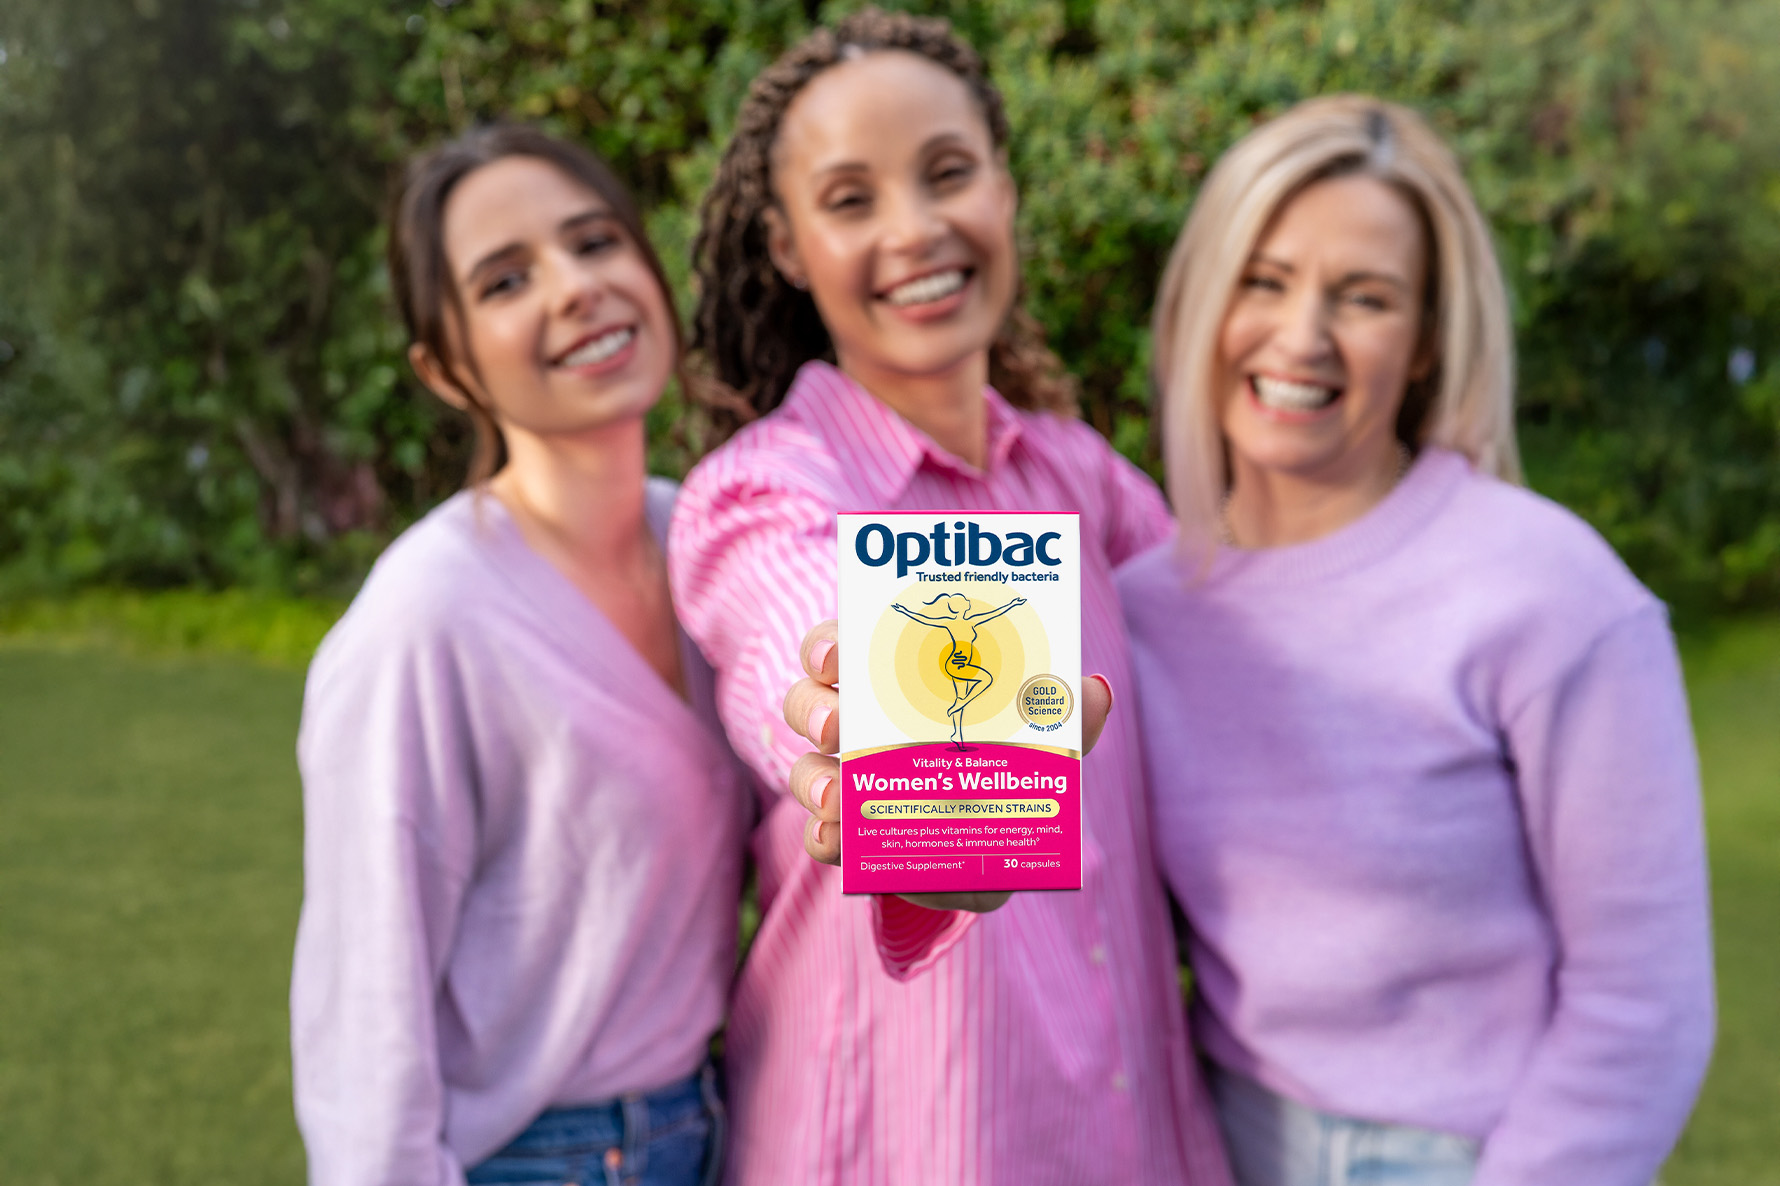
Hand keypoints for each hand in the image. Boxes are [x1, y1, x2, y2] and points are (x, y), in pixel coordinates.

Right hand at [781, 620, 1114, 913]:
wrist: (985, 853)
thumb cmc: (1003, 773)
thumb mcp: (1037, 744)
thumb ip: (1064, 720)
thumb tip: (1093, 689)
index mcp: (889, 682)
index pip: (840, 647)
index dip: (827, 644)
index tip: (836, 656)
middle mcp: (853, 725)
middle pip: (808, 700)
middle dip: (815, 708)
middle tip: (837, 726)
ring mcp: (841, 781)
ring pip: (803, 767)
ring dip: (812, 779)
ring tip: (837, 798)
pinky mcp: (845, 838)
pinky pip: (816, 836)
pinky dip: (822, 838)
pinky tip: (838, 841)